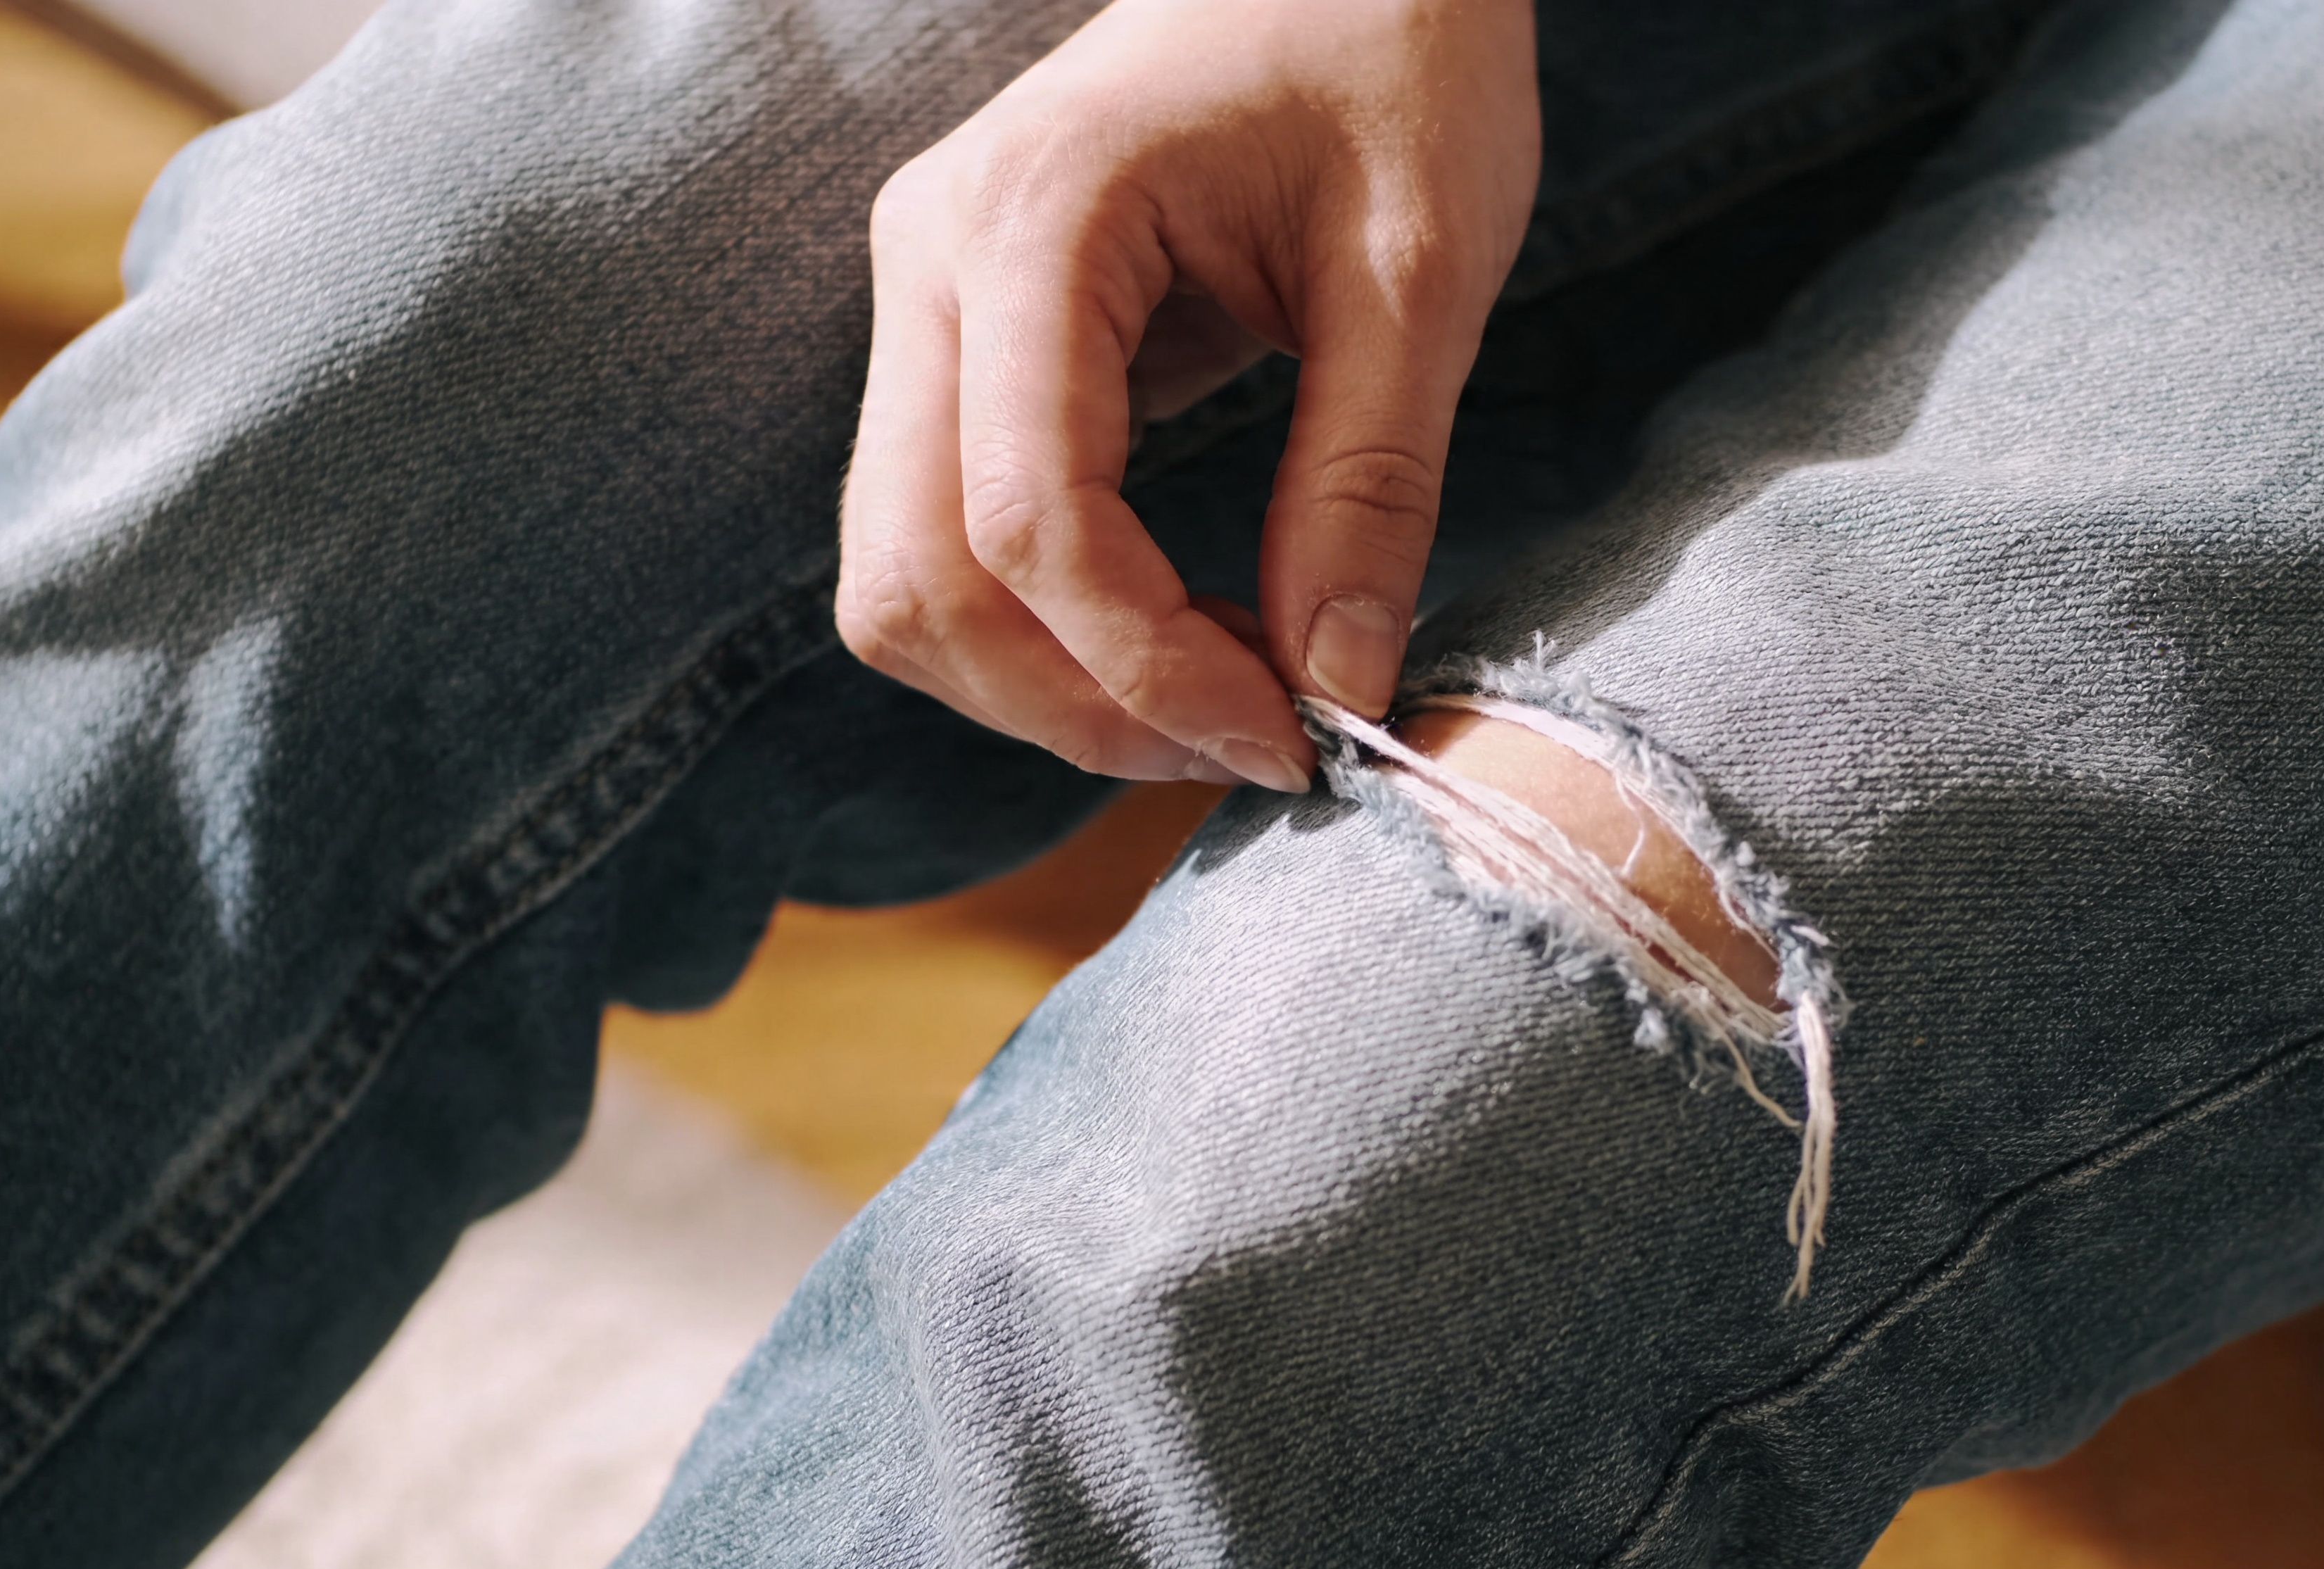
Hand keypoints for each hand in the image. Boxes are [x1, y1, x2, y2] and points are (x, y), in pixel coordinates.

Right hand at [835, 0, 1539, 791]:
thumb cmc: (1389, 54)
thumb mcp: (1420, 269)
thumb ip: (1370, 486)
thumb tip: (1338, 689)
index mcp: (1034, 221)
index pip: (1029, 519)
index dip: (1147, 671)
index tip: (1295, 738)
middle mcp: (934, 265)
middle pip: (917, 580)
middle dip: (1079, 706)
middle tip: (1258, 744)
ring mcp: (924, 305)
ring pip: (903, 583)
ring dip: (1046, 686)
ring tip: (1223, 699)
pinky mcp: (957, 346)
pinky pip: (944, 540)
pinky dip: (1045, 629)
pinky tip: (1177, 638)